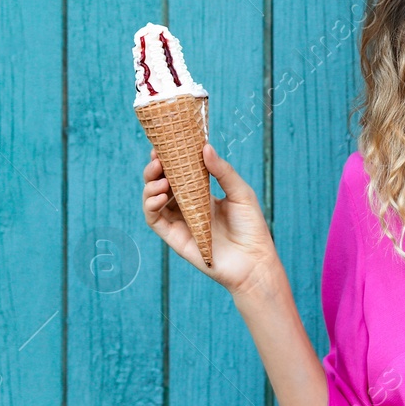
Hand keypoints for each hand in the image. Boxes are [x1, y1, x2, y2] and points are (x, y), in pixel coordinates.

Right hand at [142, 142, 282, 296]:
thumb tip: (205, 147)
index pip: (178, 173)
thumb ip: (222, 171)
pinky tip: (161, 196)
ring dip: (150, 186)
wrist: (254, 260)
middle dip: (154, 169)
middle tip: (157, 158)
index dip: (168, 159)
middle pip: (161, 184)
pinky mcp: (175, 238)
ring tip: (161, 179)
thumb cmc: (251, 227)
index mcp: (201, 194)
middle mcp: (187, 207)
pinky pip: (154, 220)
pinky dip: (151, 206)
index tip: (164, 145)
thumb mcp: (240, 192)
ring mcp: (179, 222)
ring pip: (153, 200)